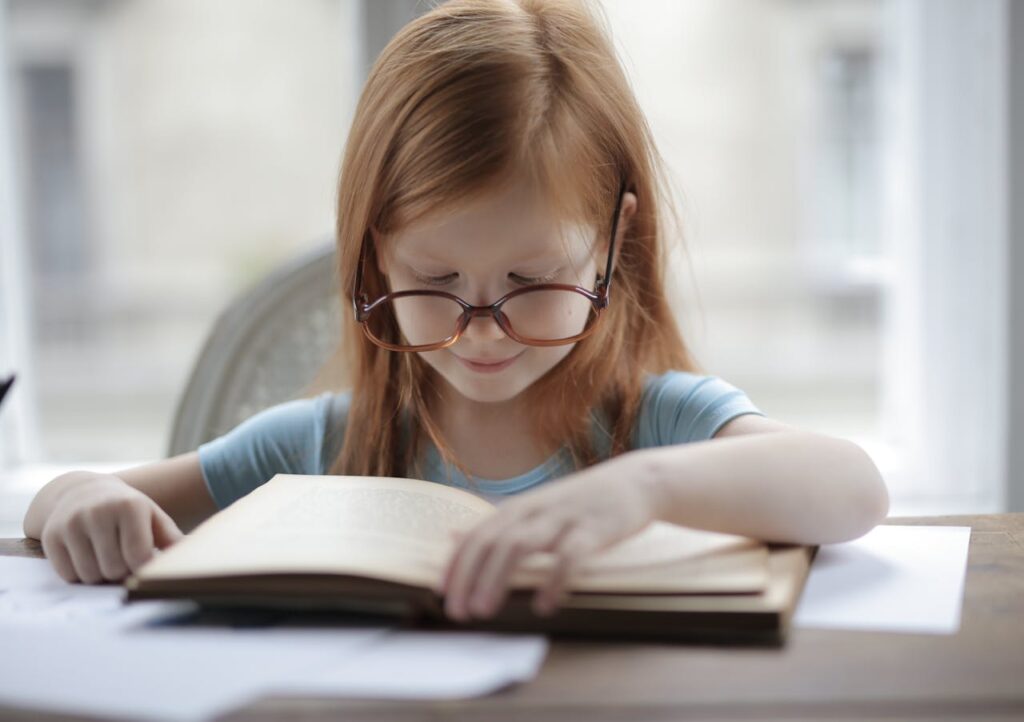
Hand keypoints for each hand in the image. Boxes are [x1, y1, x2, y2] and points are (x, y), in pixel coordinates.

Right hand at [40, 475, 183, 583]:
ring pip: (89, 576)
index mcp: (129, 506)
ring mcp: (71, 523)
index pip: (138, 557)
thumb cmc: (126, 509)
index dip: (143, 568)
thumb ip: (170, 537)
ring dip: (100, 575)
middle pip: (113, 570)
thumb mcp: (151, 515)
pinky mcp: (50, 536)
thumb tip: (188, 558)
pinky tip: (86, 556)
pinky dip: (79, 574)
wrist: (81, 491)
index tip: (144, 564)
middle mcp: (98, 512)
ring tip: (105, 557)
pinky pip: (68, 575)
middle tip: (123, 559)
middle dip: (121, 572)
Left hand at [437, 452, 660, 620]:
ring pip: (520, 545)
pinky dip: (554, 580)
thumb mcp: (535, 507)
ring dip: (497, 578)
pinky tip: (545, 605)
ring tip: (485, 609)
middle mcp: (535, 510)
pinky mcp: (593, 529)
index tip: (442, 594)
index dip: (456, 564)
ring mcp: (563, 518)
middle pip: (491, 541)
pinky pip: (569, 556)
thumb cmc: (580, 502)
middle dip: (469, 576)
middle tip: (458, 611)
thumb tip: (453, 536)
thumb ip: (497, 525)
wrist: (634, 482)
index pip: (477, 535)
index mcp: (519, 508)